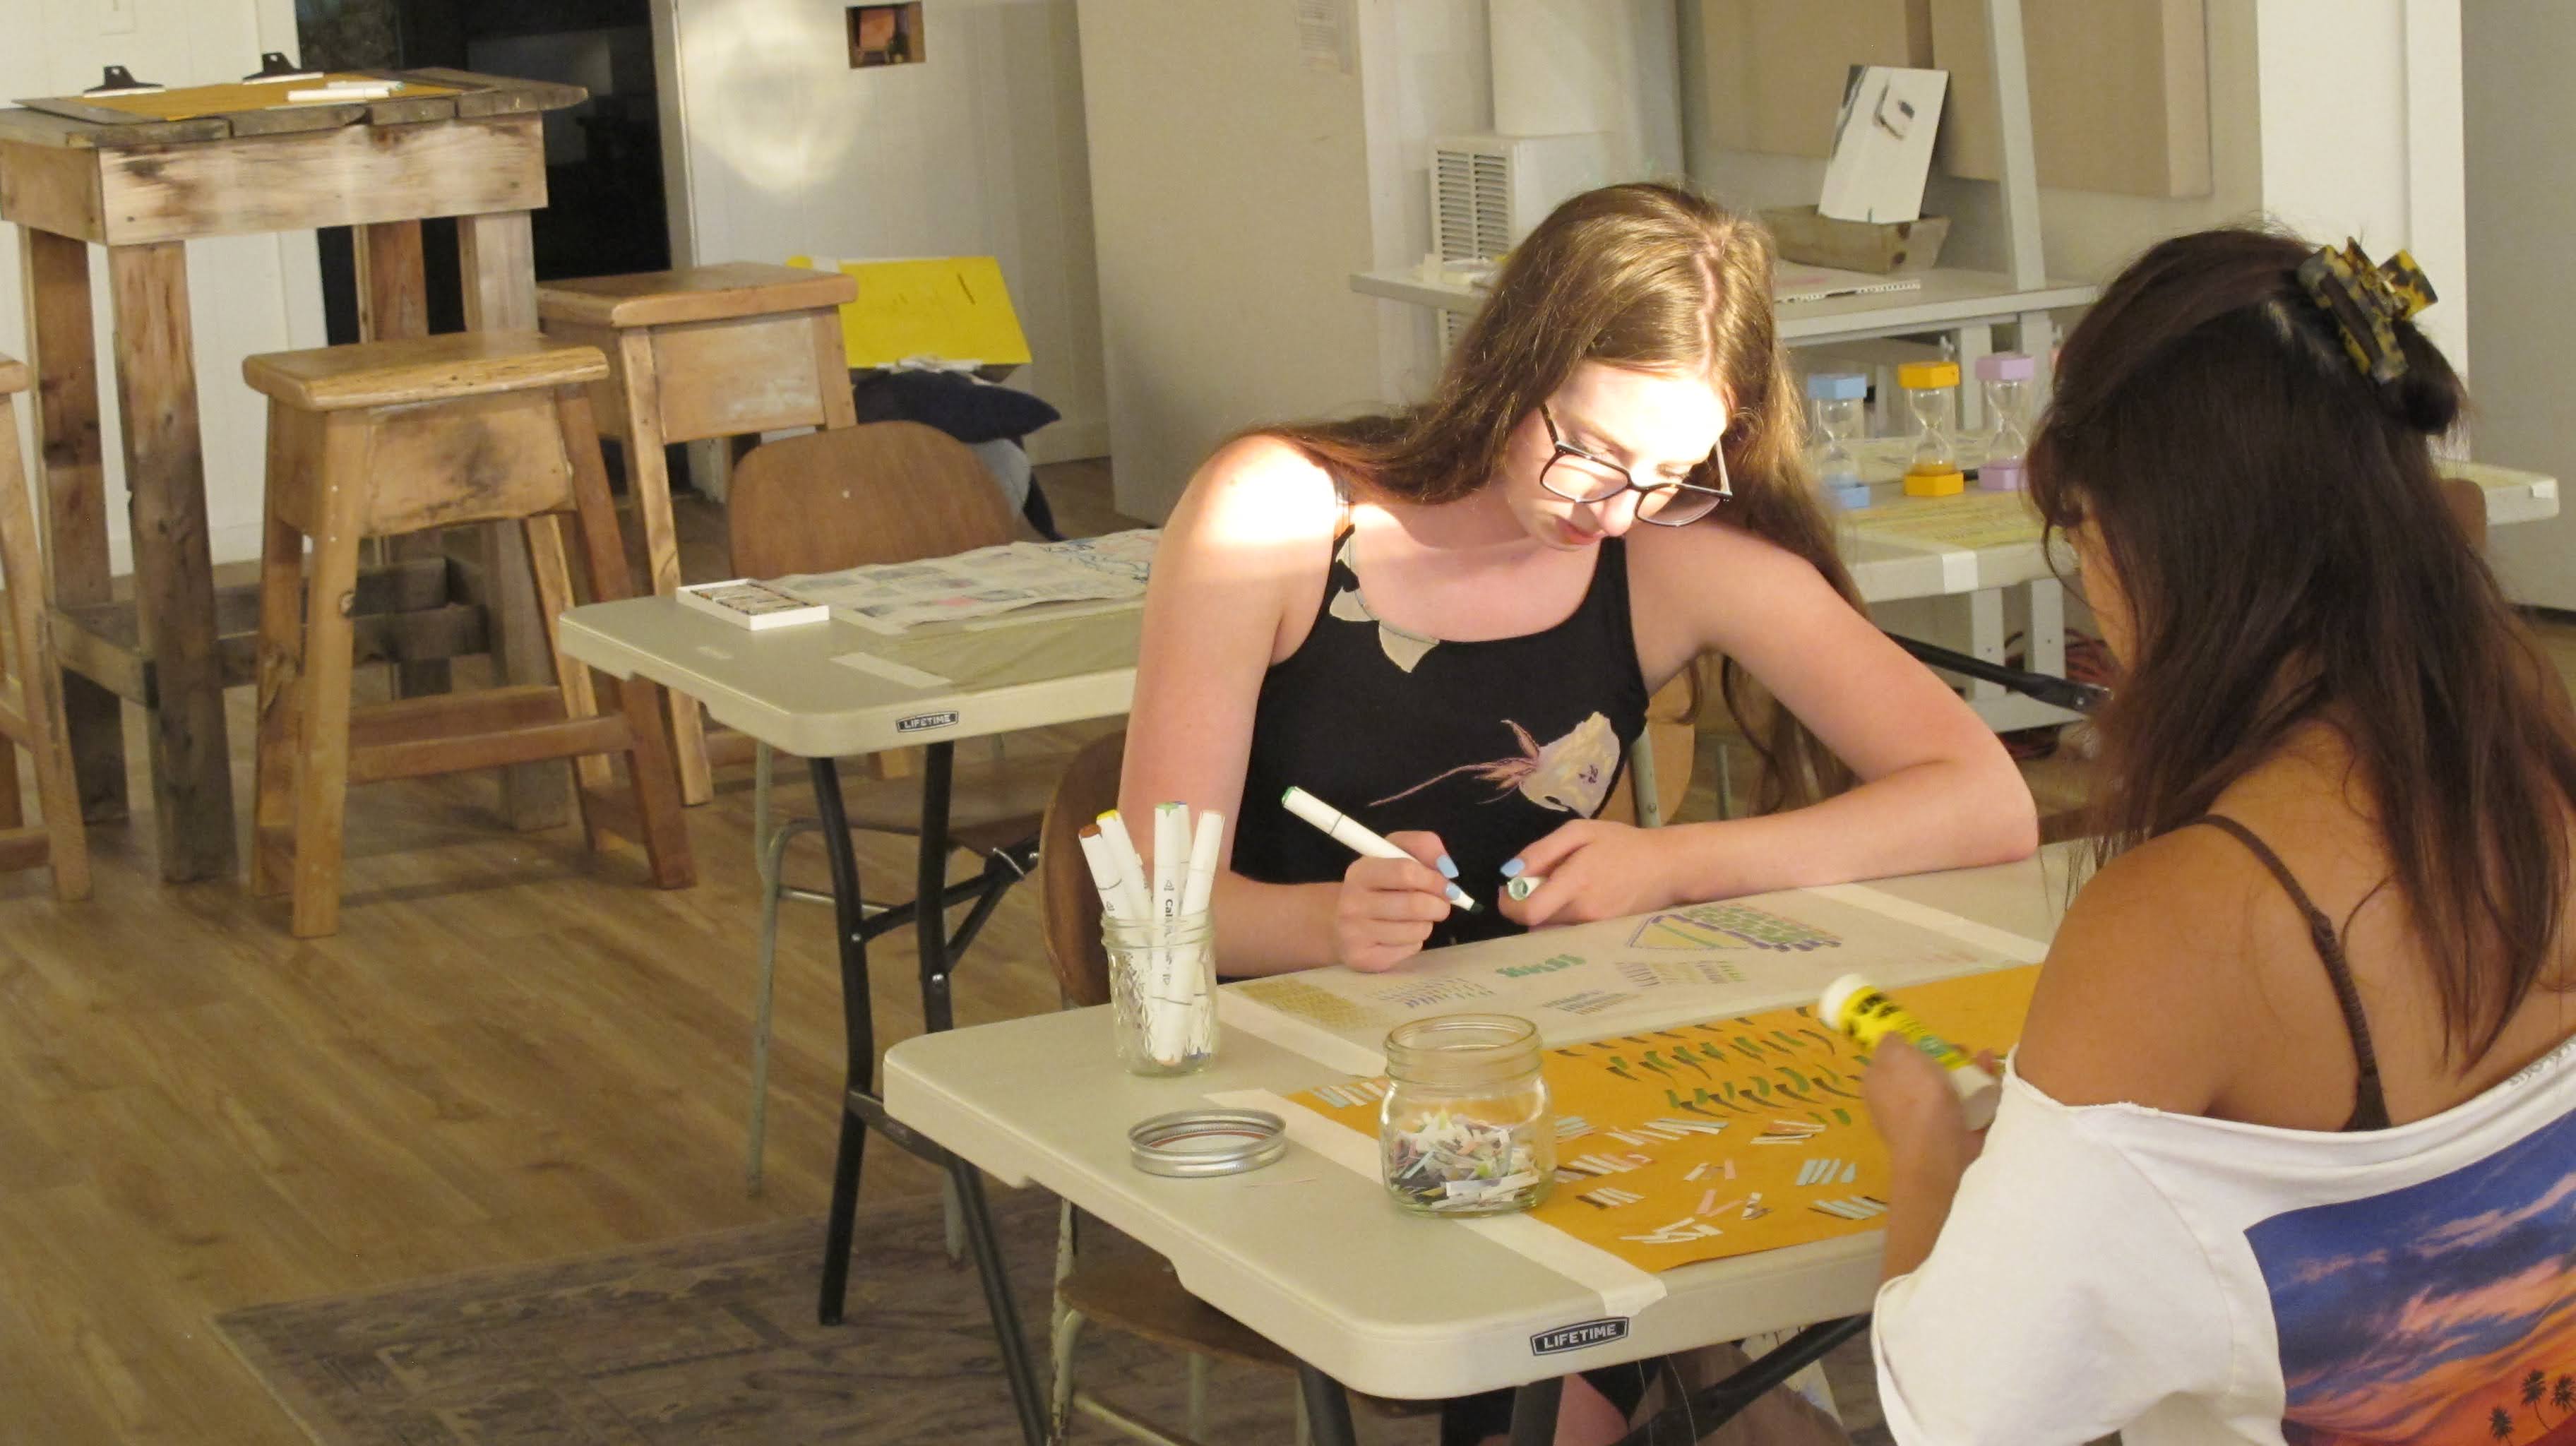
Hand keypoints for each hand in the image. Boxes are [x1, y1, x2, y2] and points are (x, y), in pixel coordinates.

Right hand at [1334, 830, 1453, 972]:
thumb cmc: (1377, 885)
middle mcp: (1352, 902)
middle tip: (1440, 904)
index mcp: (1360, 871)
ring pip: (1417, 930)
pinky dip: (1415, 942)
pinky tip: (1399, 936)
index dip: (1434, 879)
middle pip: (1415, 905)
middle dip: (1438, 905)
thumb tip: (1448, 869)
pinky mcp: (1363, 959)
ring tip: (1414, 919)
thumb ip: (1424, 846)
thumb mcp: (1395, 853)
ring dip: (1426, 924)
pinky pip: (1410, 949)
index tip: (1445, 884)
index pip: (1406, 871)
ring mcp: (1354, 933)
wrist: (1340, 923)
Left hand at [1495, 819, 1679, 928]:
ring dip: (1545, 913)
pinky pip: (1566, 934)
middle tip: (1540, 882)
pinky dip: (1561, 920)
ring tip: (1563, 889)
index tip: (1509, 889)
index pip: (1527, 912)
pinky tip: (1577, 901)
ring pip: (1549, 930)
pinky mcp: (1601, 938)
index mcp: (1576, 883)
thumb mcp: (1579, 832)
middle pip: (1534, 922)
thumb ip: (1541, 852)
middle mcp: (1583, 914)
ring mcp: (1594, 930)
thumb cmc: (1622, 844)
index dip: (1508, 904)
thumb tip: (1510, 874)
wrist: (1667, 868)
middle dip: (1526, 904)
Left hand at [1862, 1042, 1999, 1182]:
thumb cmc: (1915, 1097)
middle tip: (1961, 1050)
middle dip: (1945, 1057)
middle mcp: (1900, 1103)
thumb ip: (1891, 1044)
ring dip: (1968, 1071)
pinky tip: (1994, 1077)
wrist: (1939, 1149)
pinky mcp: (1953, 1132)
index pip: (1890, 1062)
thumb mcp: (1896, 1057)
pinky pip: (1968, 1105)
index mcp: (1880, 1085)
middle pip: (1923, 1073)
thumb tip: (1891, 1038)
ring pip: (1949, 1088)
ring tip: (1985, 1059)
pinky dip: (1982, 1090)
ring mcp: (1927, 1120)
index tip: (1929, 1037)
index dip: (1910, 1046)